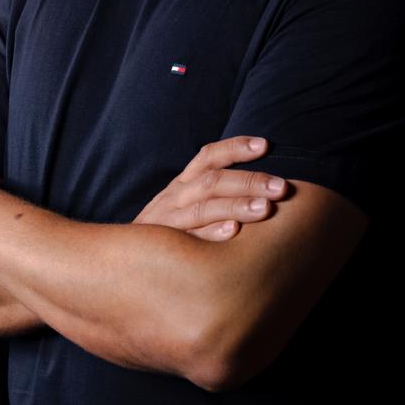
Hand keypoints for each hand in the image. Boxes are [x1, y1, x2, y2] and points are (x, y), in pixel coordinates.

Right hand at [133, 136, 289, 240]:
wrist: (123, 259)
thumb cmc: (169, 230)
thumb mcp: (185, 203)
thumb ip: (214, 192)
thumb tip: (265, 188)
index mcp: (184, 183)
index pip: (209, 156)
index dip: (236, 147)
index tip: (265, 145)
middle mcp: (176, 197)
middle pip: (213, 181)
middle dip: (249, 181)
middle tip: (282, 187)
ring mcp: (169, 221)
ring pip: (203, 207)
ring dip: (236, 205)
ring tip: (265, 208)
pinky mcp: (165, 247)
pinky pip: (190, 239)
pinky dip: (211, 234)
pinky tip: (233, 232)